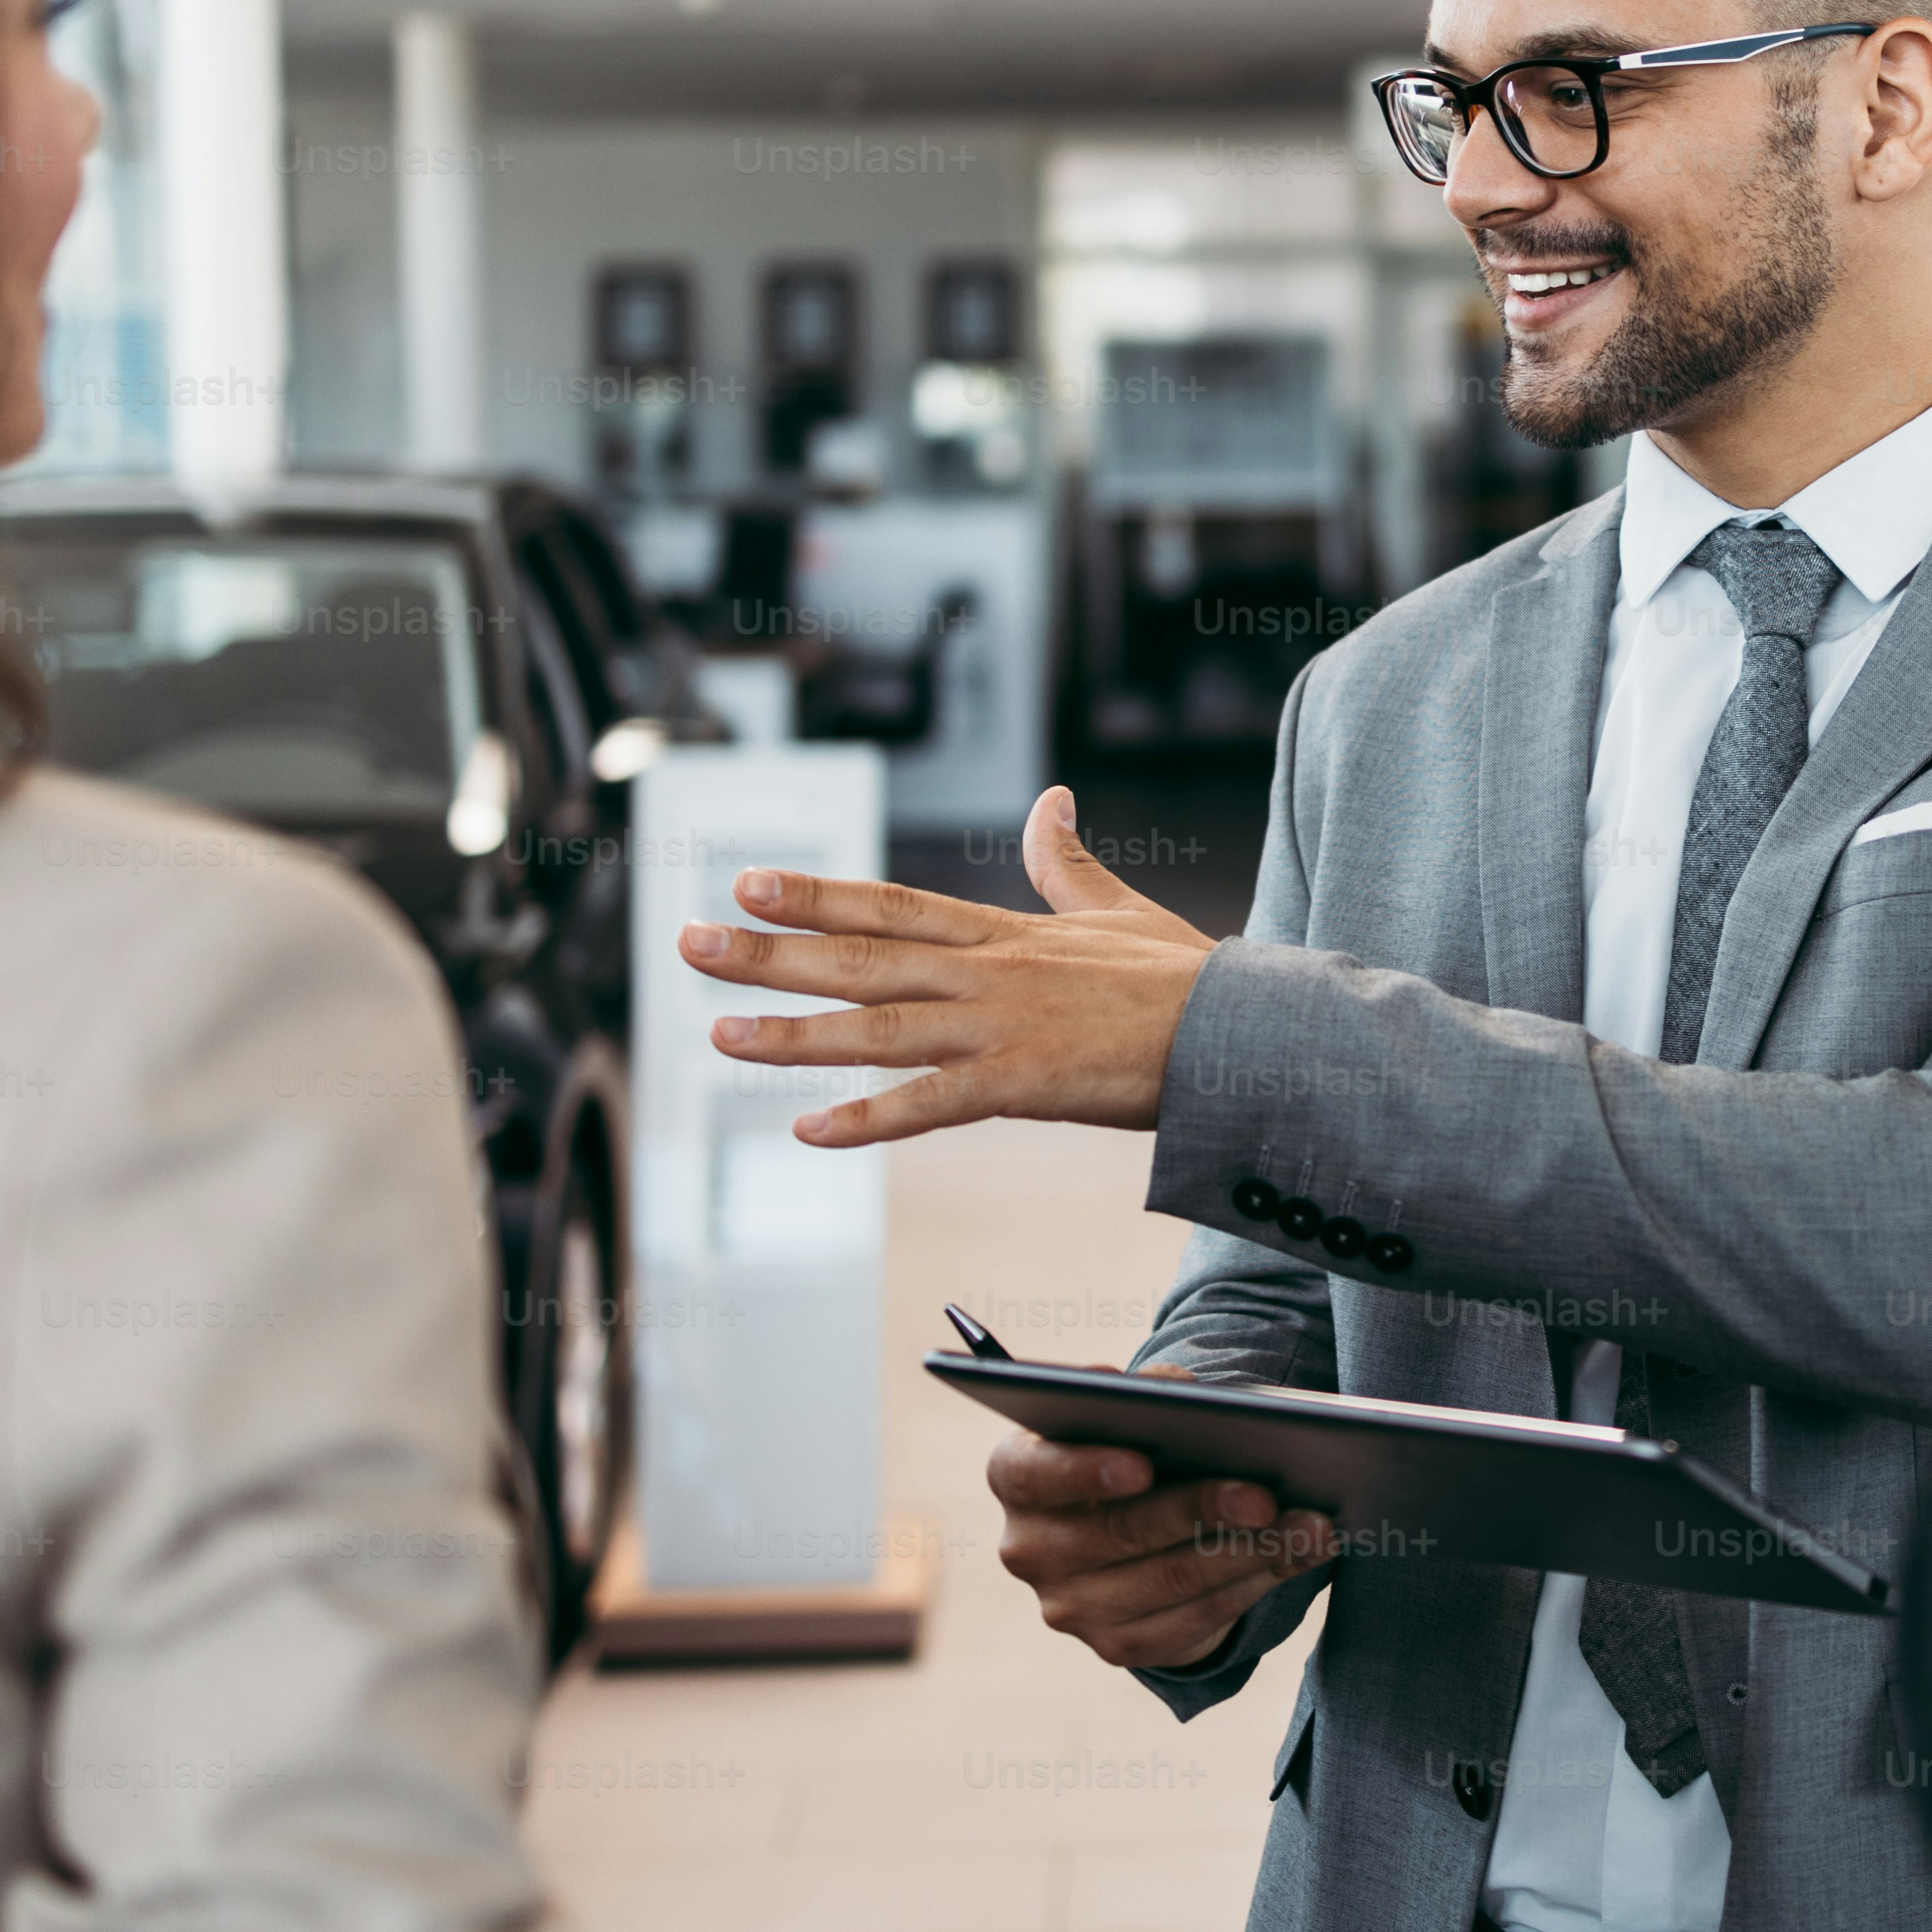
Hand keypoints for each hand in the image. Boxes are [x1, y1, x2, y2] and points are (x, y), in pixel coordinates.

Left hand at [679, 786, 1216, 1147]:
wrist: (1242, 1035)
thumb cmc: (1187, 980)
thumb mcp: (1119, 908)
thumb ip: (1069, 863)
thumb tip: (1053, 800)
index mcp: (1003, 934)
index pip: (890, 905)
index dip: (816, 892)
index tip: (747, 879)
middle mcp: (987, 973)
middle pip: (860, 957)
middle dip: (770, 950)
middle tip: (689, 942)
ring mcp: (1000, 1027)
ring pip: (876, 1027)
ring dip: (793, 1033)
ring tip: (718, 1033)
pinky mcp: (1023, 1082)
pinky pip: (930, 1104)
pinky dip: (869, 1118)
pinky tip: (810, 1131)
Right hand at [986, 1368, 1337, 1670]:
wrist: (1129, 1527)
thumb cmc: (1130, 1445)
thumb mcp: (1127, 1412)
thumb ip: (1148, 1394)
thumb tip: (1194, 1396)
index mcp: (1016, 1473)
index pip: (1037, 1472)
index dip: (1086, 1470)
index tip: (1142, 1465)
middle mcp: (1029, 1547)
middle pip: (1120, 1532)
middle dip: (1200, 1511)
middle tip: (1265, 1497)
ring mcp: (1069, 1607)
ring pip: (1168, 1582)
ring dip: (1248, 1554)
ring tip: (1309, 1527)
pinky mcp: (1115, 1646)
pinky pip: (1191, 1623)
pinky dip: (1250, 1588)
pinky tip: (1296, 1559)